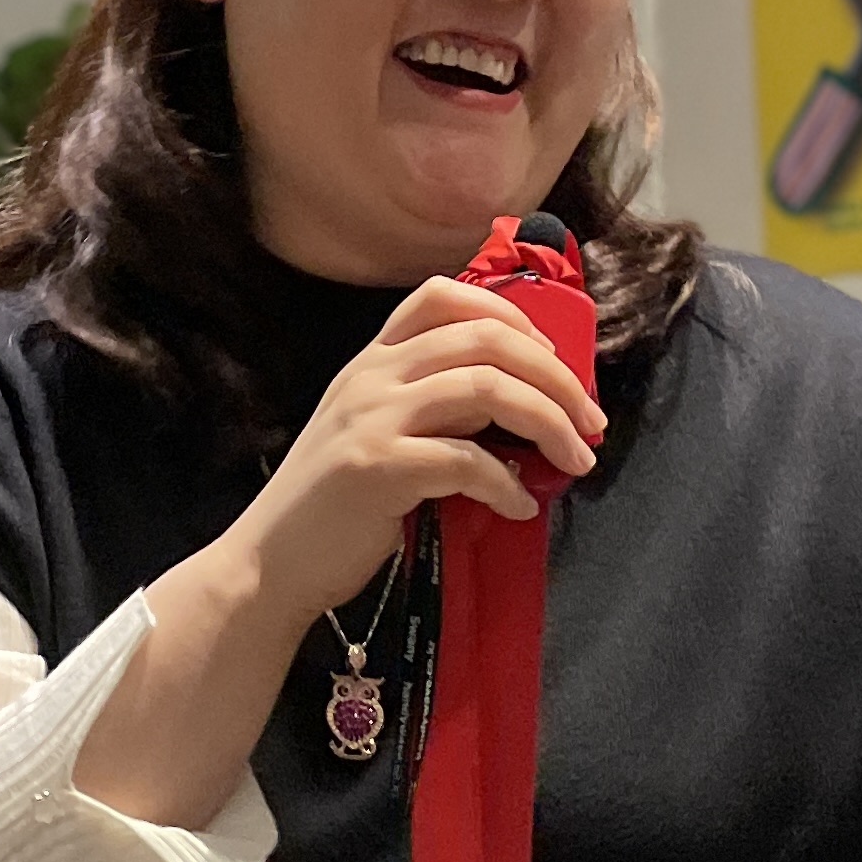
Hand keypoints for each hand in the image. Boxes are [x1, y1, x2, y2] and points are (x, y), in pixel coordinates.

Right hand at [72, 273, 606, 834]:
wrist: (269, 566)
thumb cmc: (333, 510)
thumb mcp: (376, 436)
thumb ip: (433, 410)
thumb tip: (518, 409)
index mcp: (372, 361)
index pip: (444, 296)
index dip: (513, 315)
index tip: (555, 362)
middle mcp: (371, 375)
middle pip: (485, 338)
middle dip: (555, 376)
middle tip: (592, 420)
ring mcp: (371, 418)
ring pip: (485, 388)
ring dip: (548, 423)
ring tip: (576, 460)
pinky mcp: (378, 468)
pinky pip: (467, 460)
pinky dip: (507, 484)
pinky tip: (520, 508)